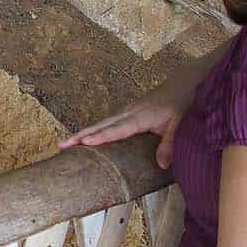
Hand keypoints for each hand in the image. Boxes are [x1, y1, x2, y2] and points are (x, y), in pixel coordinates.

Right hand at [58, 83, 190, 168]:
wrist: (185, 81)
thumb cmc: (183, 102)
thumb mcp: (181, 125)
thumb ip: (170, 144)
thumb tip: (161, 165)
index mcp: (140, 116)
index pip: (117, 129)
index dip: (101, 137)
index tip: (84, 142)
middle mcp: (129, 112)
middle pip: (101, 125)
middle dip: (80, 135)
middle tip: (61, 145)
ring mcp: (127, 110)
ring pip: (102, 123)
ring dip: (84, 132)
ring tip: (67, 143)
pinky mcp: (129, 111)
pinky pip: (108, 122)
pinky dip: (95, 129)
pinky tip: (89, 136)